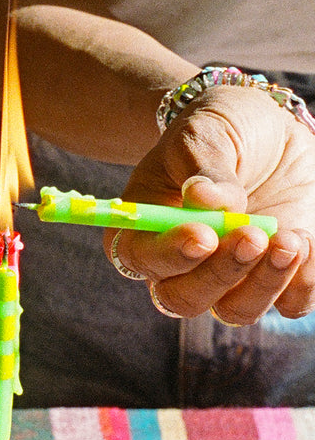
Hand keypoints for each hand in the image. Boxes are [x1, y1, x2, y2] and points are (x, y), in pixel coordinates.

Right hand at [106, 85, 314, 322]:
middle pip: (184, 299)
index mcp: (145, 229)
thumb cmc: (220, 129)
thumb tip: (202, 197)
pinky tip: (306, 238)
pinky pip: (290, 302)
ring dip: (265, 282)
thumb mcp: (204, 131)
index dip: (169, 255)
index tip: (203, 234)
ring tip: (291, 237)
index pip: (142, 258)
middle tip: (252, 235)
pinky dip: (302, 279)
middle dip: (220, 274)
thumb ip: (202, 165)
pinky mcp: (277, 278)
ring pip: (236, 310)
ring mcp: (230, 277)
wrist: (268, 132)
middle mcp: (181, 265)